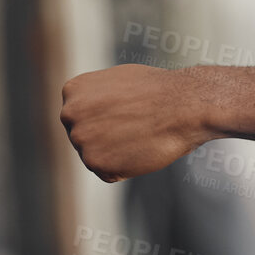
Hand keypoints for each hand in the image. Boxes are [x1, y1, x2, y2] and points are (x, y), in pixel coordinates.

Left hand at [60, 63, 211, 182]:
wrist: (186, 104)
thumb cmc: (161, 90)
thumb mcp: (118, 80)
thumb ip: (97, 96)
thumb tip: (93, 111)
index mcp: (73, 91)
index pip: (81, 117)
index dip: (109, 119)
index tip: (128, 114)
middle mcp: (69, 113)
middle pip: (85, 137)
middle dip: (109, 138)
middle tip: (137, 128)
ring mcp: (79, 139)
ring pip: (96, 157)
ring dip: (118, 153)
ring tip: (142, 136)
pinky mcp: (94, 162)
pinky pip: (109, 173)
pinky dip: (127, 168)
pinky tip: (142, 149)